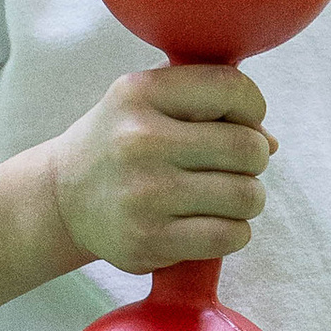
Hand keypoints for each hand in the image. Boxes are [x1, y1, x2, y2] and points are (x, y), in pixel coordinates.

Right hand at [49, 65, 274, 273]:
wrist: (61, 198)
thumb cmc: (120, 143)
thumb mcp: (148, 101)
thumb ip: (209, 104)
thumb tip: (270, 144)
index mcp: (141, 93)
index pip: (232, 89)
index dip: (252, 107)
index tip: (240, 121)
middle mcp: (140, 140)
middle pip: (247, 148)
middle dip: (253, 158)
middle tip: (231, 165)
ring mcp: (144, 194)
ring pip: (246, 196)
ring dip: (246, 198)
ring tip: (221, 195)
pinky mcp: (149, 240)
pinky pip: (229, 236)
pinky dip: (233, 231)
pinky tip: (211, 223)